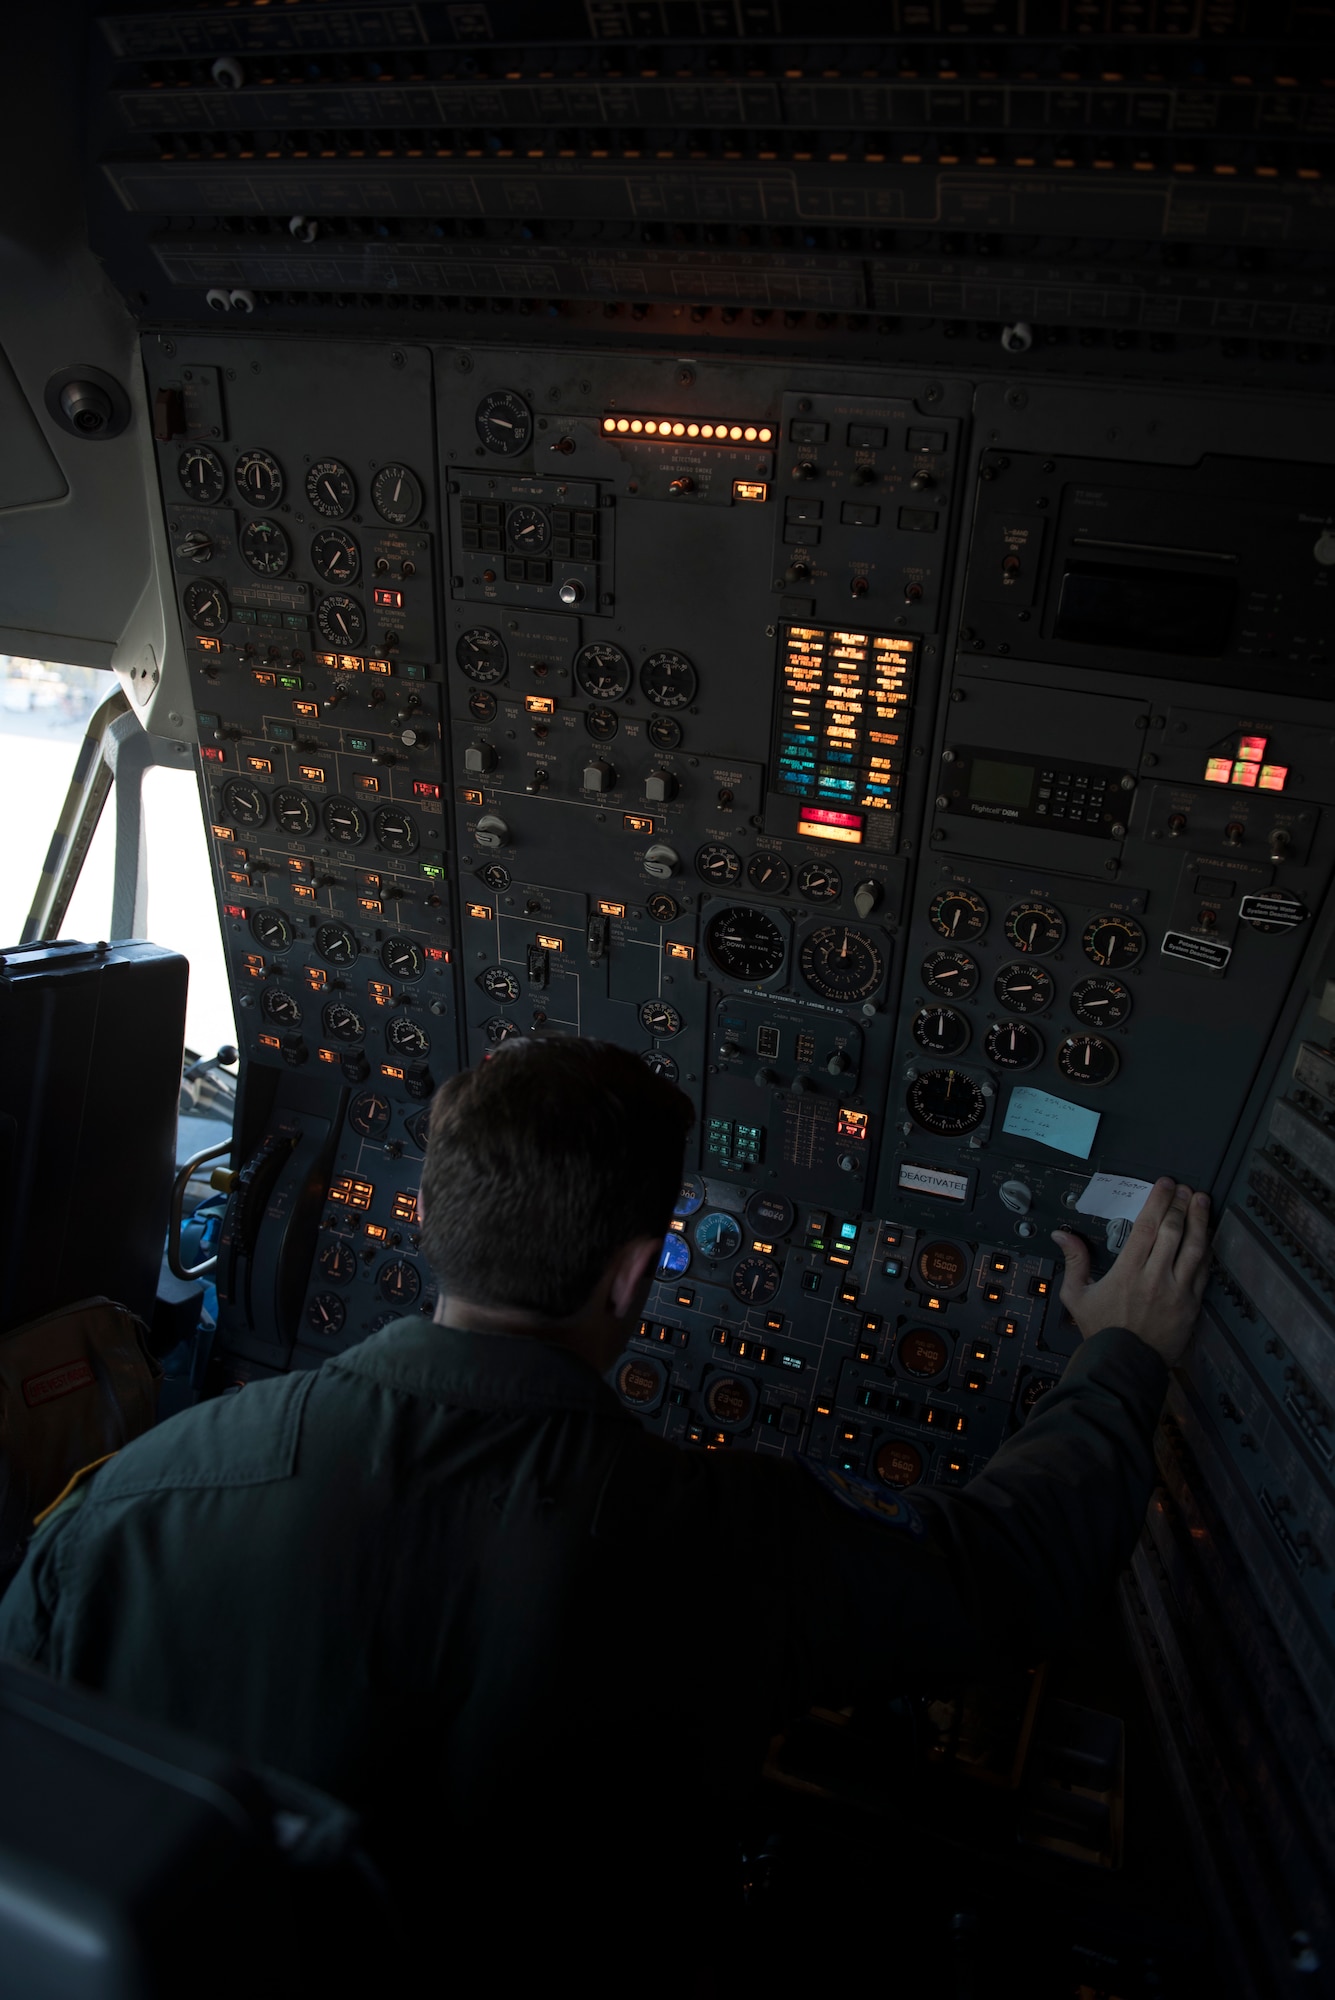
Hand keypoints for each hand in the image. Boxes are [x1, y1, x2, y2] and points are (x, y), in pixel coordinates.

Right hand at [1051, 1178, 1209, 1365]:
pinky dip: (1206, 1249)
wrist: (1125, 1364)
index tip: (1163, 1184)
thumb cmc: (1101, 1331)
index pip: (1147, 1227)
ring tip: (1200, 1200)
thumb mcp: (1077, 1296)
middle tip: (1183, 1187)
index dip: (1157, 1201)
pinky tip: (1206, 1235)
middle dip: (1179, 1204)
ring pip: (1194, 1247)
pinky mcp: (1192, 1305)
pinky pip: (1203, 1271)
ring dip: (1198, 1220)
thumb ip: (1074, 1262)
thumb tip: (1062, 1236)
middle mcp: (1155, 1278)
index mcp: (1127, 1273)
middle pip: (1172, 1231)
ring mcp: (1177, 1292)